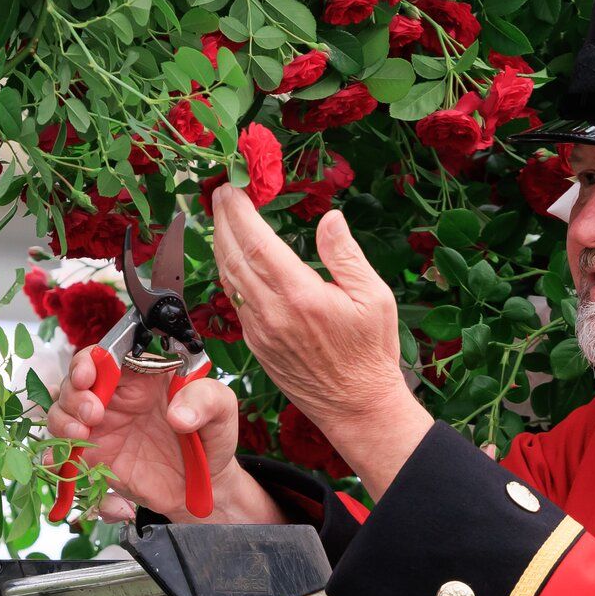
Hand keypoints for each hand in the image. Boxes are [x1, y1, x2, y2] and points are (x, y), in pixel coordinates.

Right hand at [44, 353, 277, 524]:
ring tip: (81, 433)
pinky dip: (57, 455)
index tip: (89, 375)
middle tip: (93, 413)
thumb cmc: (212, 439)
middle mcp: (116, 398)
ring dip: (63, 419)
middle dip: (74, 393)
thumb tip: (180, 414)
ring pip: (63, 413)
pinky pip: (66, 453)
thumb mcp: (222, 410)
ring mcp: (103, 428)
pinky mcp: (97, 458)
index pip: (106, 356)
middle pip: (76, 382)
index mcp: (142, 376)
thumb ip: (206, 399)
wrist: (206, 488)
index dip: (90, 361)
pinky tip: (64, 459)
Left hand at [206, 188, 433, 493]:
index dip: (239, 212)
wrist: (356, 407)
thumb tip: (330, 218)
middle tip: (220, 192)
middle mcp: (272, 313)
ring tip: (221, 216)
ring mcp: (259, 331)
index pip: (257, 243)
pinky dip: (230, 270)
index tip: (232, 188)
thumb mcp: (374, 297)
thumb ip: (345, 255)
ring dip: (220, 243)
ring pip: (229, 278)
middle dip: (222, 220)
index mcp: (300, 296)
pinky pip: (235, 299)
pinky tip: (233, 256)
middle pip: (233, 256)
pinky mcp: (256, 345)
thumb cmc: (371, 353)